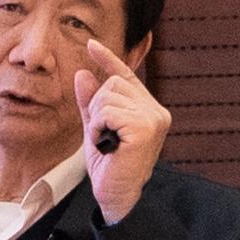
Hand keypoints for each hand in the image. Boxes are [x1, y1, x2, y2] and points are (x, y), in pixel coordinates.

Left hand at [75, 38, 169, 221]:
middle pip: (111, 84)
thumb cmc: (108, 165)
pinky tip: (107, 145)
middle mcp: (156, 111)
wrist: (116, 196)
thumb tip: (83, 73)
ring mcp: (153, 118)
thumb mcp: (95, 128)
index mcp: (148, 109)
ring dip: (97, 121)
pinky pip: (107, 111)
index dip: (107, 60)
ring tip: (107, 142)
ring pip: (107, 96)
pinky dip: (99, 128)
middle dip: (96, 108)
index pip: (125, 76)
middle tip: (103, 136)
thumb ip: (90, 102)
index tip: (91, 44)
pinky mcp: (145, 127)